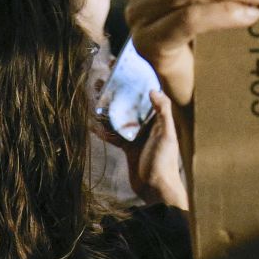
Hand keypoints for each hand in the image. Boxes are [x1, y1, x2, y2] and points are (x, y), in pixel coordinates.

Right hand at [100, 90, 187, 210]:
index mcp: (159, 119)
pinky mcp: (128, 147)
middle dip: (118, 93)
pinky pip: (114, 135)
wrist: (155, 188)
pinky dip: (104, 130)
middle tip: (102, 81)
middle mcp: (148, 125)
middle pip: (131, 104)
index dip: (137, 83)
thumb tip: (154, 90)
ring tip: (95, 97)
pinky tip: (92, 124)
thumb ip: (163, 112)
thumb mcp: (166, 134)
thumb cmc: (164, 161)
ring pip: (120, 118)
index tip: (123, 70)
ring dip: (108, 109)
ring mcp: (136, 135)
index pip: (148, 95)